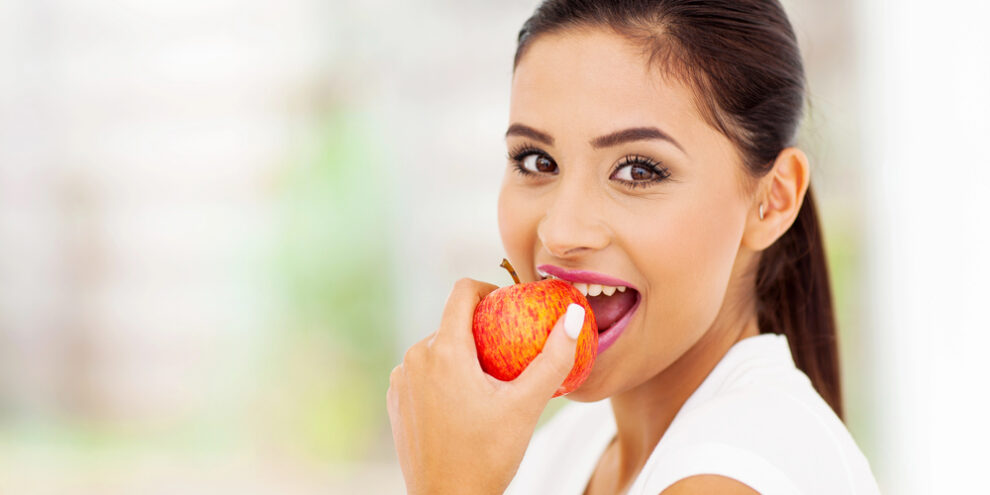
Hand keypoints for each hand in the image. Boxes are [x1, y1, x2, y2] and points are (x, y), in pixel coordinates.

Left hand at [386, 278, 584, 494]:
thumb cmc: (487, 457)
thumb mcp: (527, 406)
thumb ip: (553, 358)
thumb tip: (575, 316)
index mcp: (444, 351)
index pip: (462, 292)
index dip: (489, 289)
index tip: (510, 307)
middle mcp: (415, 358)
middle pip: (452, 323)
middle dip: (481, 332)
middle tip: (510, 358)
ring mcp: (401, 379)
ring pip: (438, 348)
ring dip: (463, 356)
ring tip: (489, 385)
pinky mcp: (397, 399)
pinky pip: (423, 372)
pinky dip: (444, 377)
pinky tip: (465, 404)